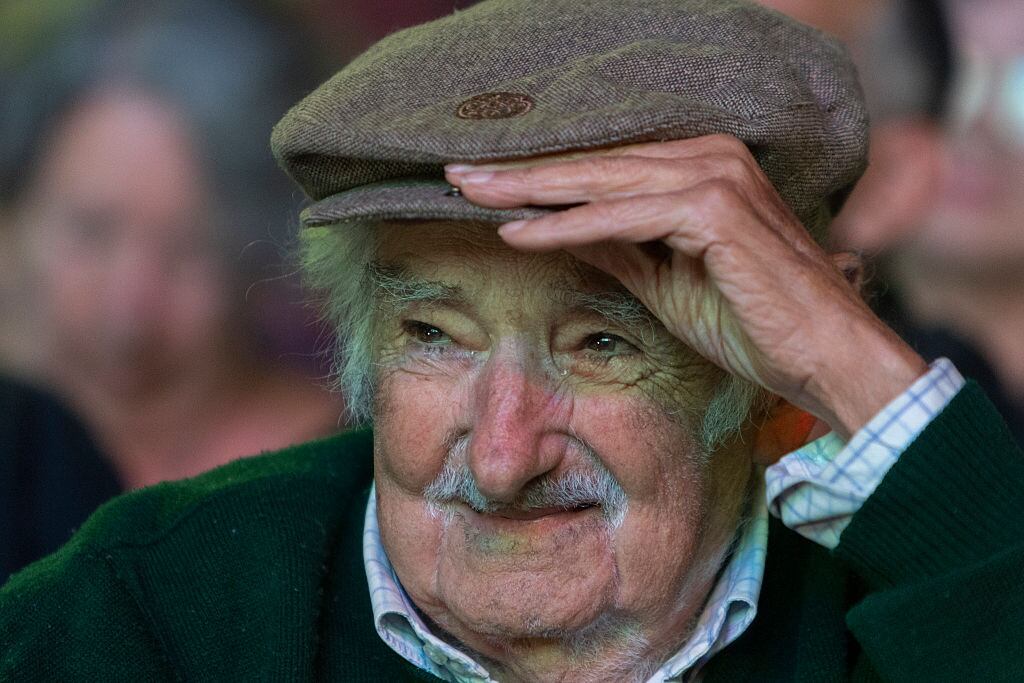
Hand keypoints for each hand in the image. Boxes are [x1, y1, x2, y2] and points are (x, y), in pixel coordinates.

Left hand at [444, 135, 927, 438]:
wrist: (820, 354)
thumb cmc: (749, 319)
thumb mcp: (663, 278)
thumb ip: (615, 245)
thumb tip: (556, 228)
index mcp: (700, 166)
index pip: (603, 166)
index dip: (539, 175)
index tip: (483, 183)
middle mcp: (708, 157)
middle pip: (593, 164)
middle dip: (519, 173)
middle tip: (456, 174)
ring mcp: (714, 177)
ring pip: (601, 181)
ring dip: (531, 191)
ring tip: (470, 194)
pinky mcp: (715, 209)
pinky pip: (623, 217)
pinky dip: (568, 226)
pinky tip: (518, 232)